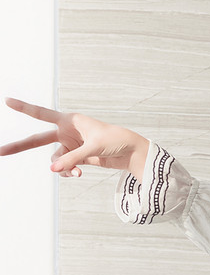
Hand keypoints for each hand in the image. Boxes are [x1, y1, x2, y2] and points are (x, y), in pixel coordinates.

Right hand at [1, 96, 148, 179]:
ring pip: (55, 159)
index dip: (24, 108)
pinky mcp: (78, 158)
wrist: (131, 152)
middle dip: (21, 146)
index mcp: (69, 120)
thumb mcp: (93, 148)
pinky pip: (65, 166)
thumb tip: (53, 169)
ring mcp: (71, 146)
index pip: (42, 113)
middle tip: (1, 151)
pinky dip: (69, 171)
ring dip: (62, 167)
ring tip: (75, 172)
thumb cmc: (114, 141)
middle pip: (39, 139)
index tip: (8, 101)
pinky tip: (77, 173)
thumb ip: (72, 158)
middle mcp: (67, 131)